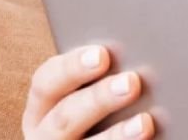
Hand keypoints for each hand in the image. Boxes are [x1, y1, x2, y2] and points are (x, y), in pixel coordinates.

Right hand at [22, 44, 156, 138]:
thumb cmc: (97, 117)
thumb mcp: (85, 100)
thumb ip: (101, 80)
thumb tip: (133, 63)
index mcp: (42, 108)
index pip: (46, 83)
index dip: (71, 67)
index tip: (102, 54)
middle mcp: (45, 136)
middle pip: (65, 116)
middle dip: (98, 98)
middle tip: (131, 82)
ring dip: (116, 135)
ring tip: (145, 122)